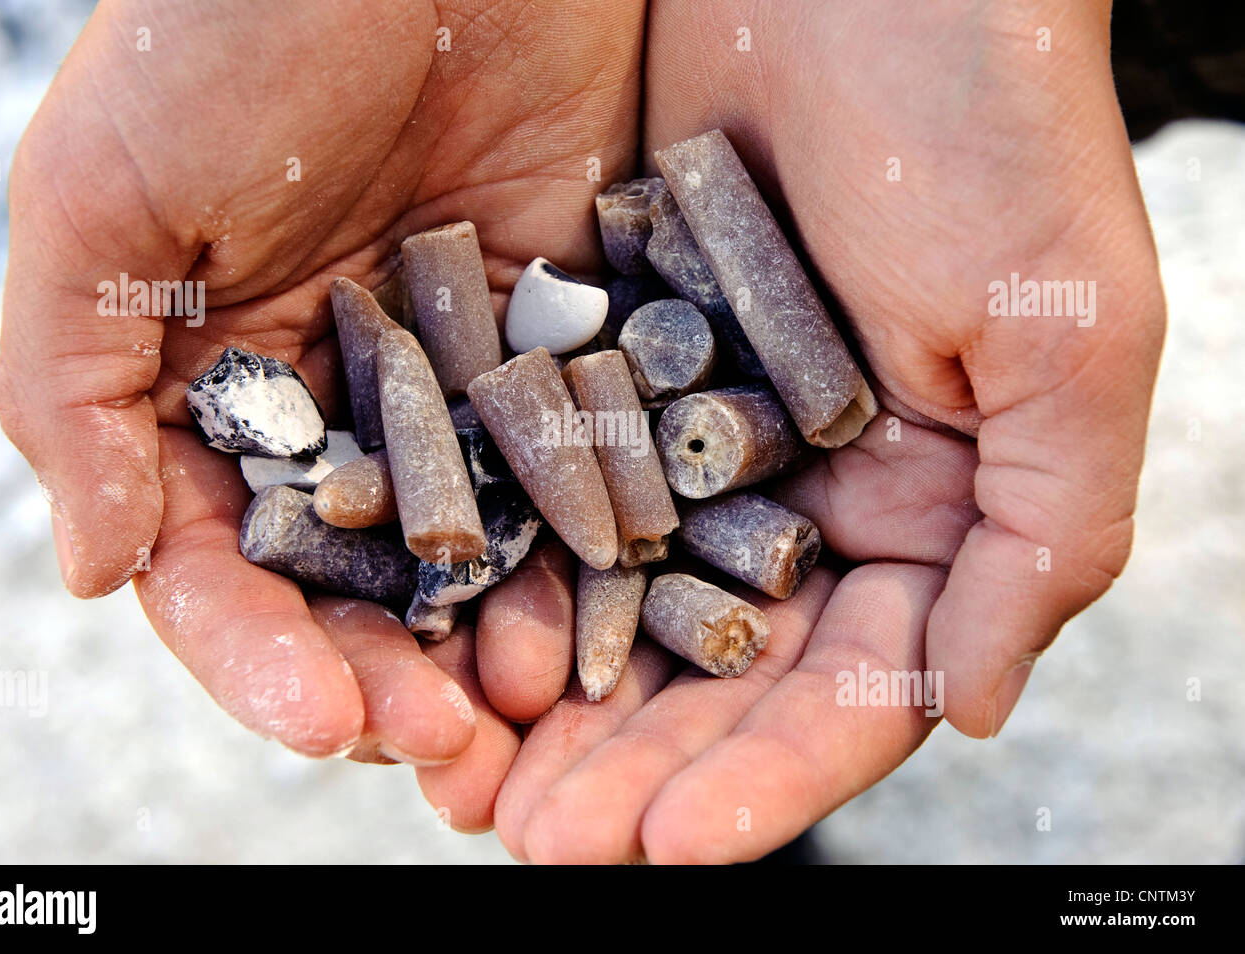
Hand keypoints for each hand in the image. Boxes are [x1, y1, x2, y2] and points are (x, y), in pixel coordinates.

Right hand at [0, 0, 643, 760]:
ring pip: (475, 547)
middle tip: (448, 744)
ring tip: (534, 703)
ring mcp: (451, 380)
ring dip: (497, 635)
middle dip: (393, 673)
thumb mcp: (101, 202)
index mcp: (210, 389)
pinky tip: (613, 606)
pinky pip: (571, 463)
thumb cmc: (227, 37)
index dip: (266, 656)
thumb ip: (72, 393)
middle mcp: (334, 403)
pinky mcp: (554, 341)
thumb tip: (94, 576)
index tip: (329, 722)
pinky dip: (586, 541)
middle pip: (359, 582)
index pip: (226, 565)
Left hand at [435, 0, 1165, 859]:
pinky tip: (446, 634)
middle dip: (636, 765)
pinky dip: (506, 571)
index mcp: (930, 510)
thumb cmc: (990, 133)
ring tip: (471, 780)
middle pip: (715, 671)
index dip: (766, 778)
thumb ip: (1044, 539)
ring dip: (554, 699)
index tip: (669, 846)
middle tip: (541, 838)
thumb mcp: (1067, 341)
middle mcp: (811, 492)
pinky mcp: (614, 371)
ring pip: (620, 605)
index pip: (847, 688)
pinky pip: (552, 494)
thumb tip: (974, 711)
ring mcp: (703, 438)